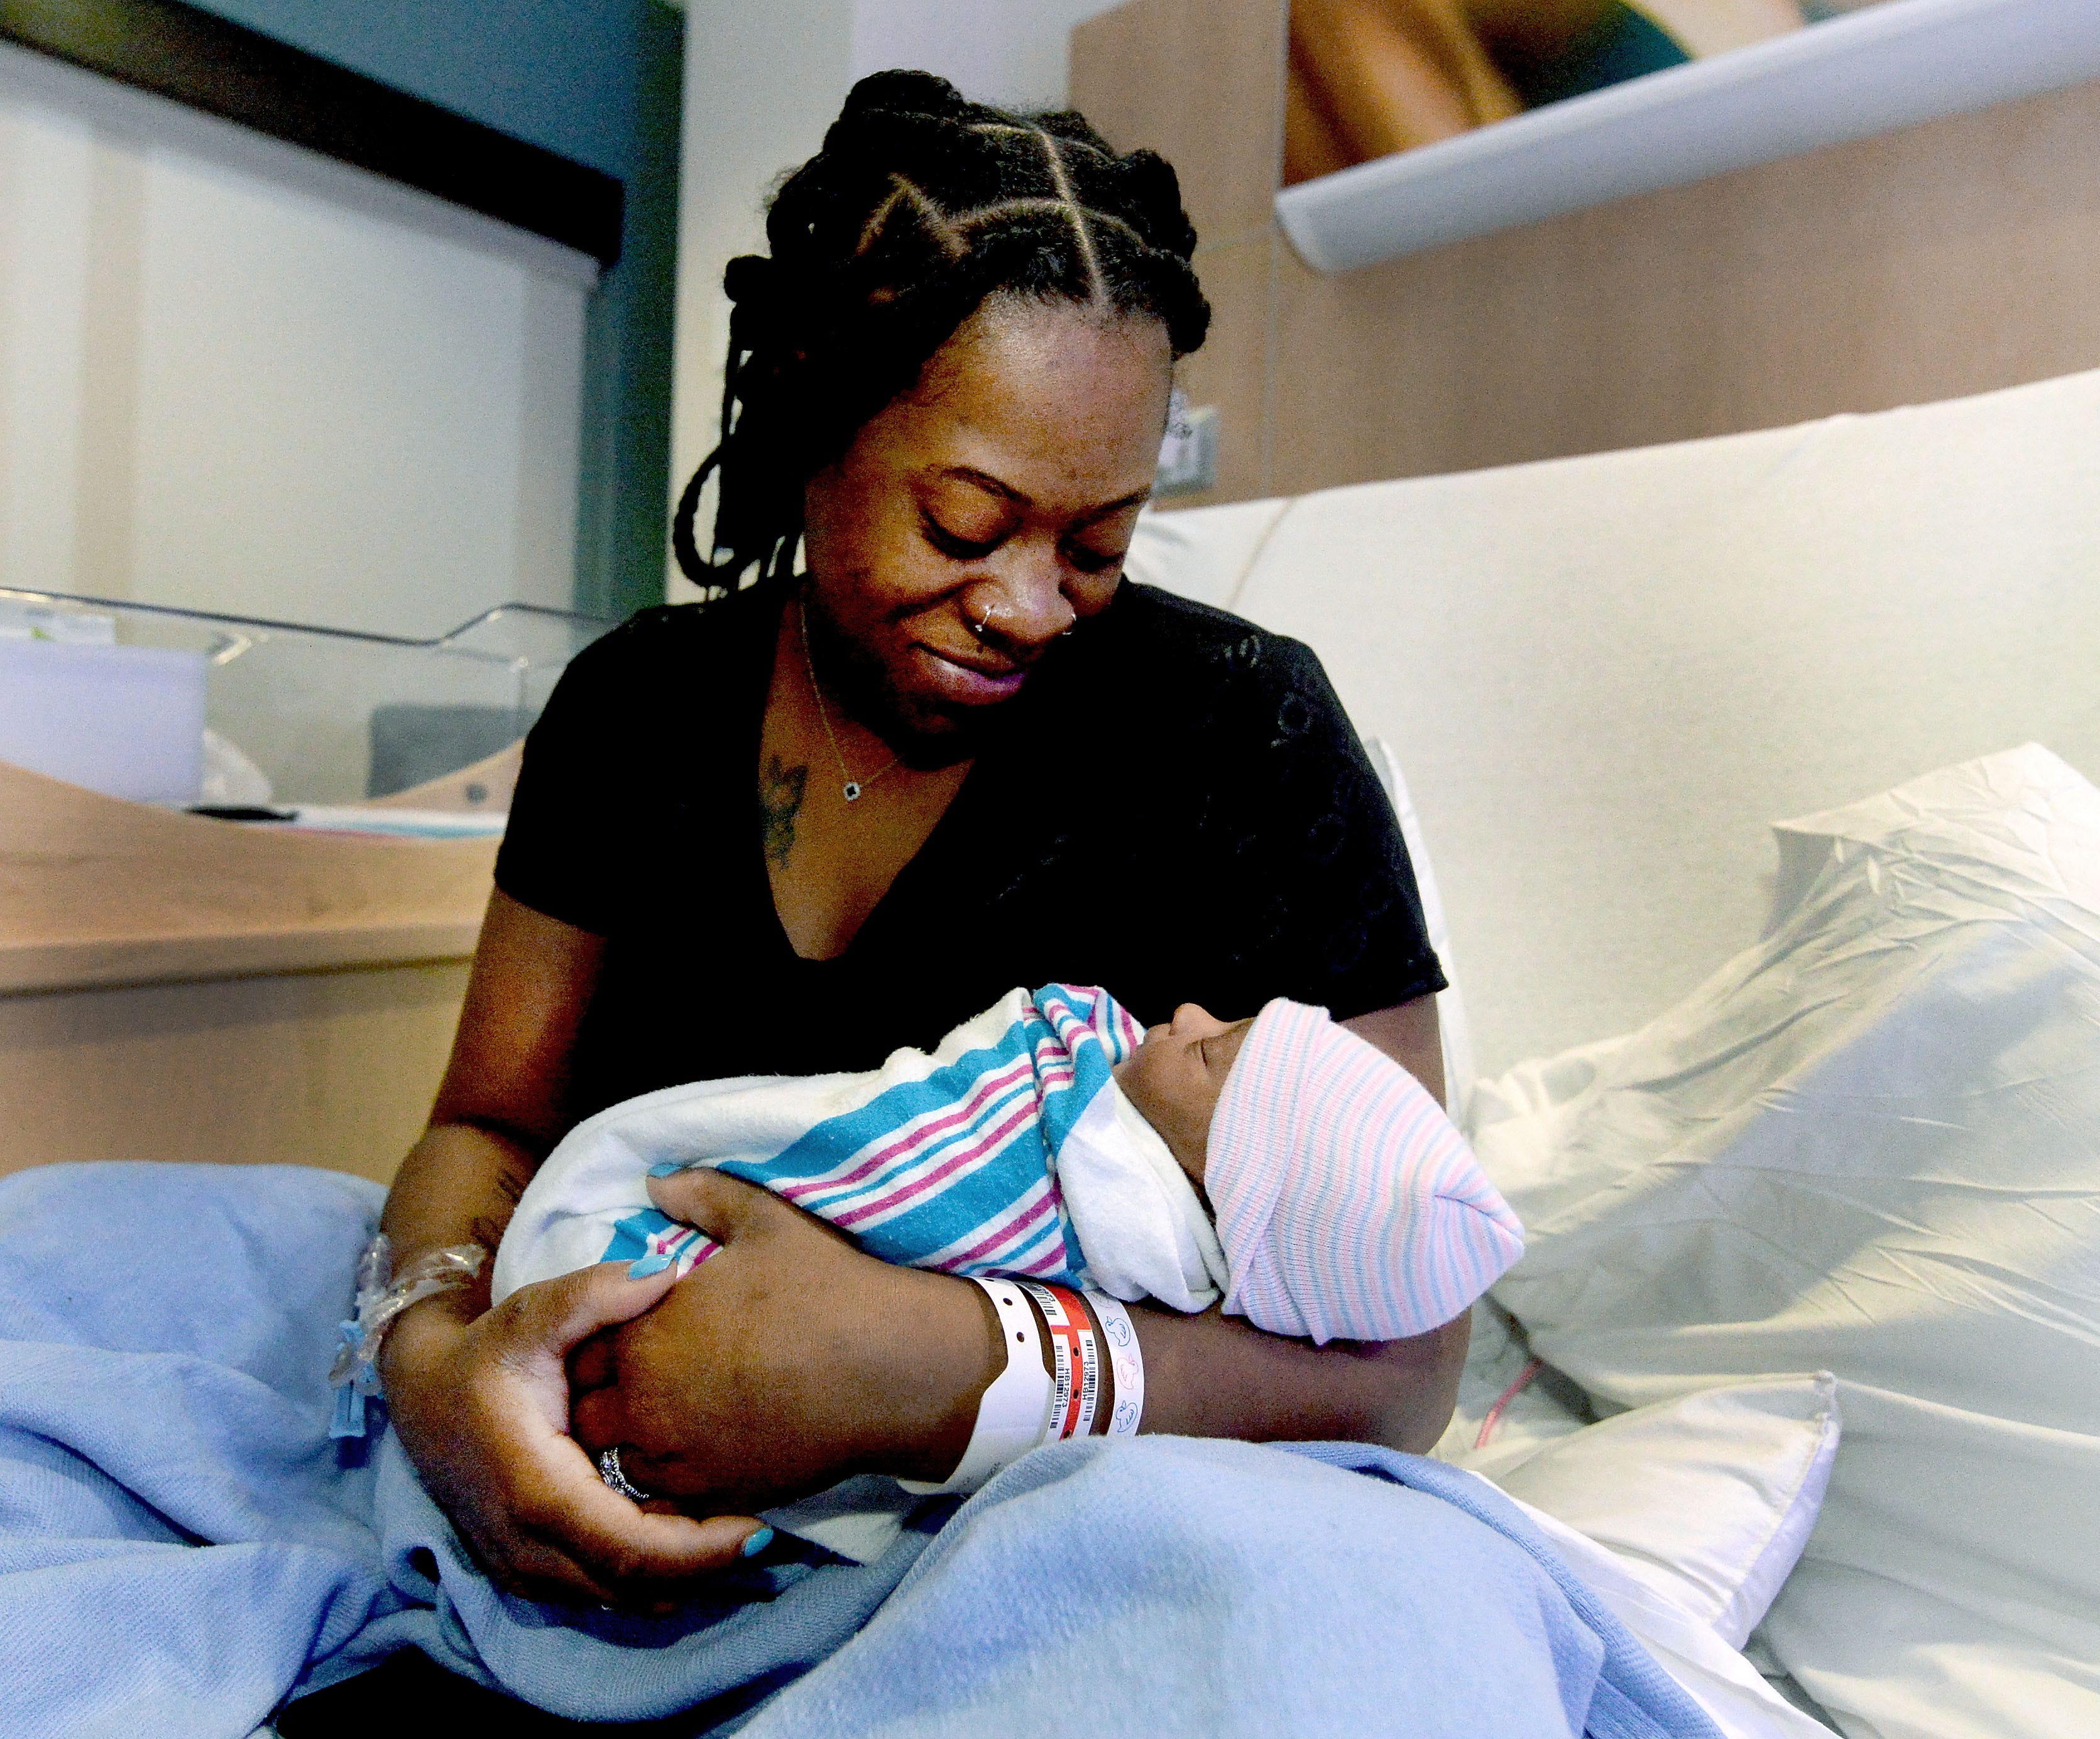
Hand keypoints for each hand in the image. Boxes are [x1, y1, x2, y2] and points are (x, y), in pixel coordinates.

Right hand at [380, 1260, 767, 1608]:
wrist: (420, 1393)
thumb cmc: (485, 1352)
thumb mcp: (531, 1312)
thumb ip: (595, 1293)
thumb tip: (667, 1272)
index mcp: (534, 1491)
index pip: (628, 1548)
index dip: (698, 1550)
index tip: (760, 1528)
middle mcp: (525, 1546)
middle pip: (631, 1587)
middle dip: (704, 1570)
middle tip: (765, 1533)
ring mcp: (521, 1569)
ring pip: (617, 1599)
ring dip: (679, 1578)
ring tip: (736, 1535)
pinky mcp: (526, 1572)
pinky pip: (599, 1591)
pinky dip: (648, 1576)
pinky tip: (687, 1539)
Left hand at [570, 1169, 1001, 1511]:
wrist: (888, 1368)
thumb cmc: (824, 1288)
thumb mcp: (762, 1221)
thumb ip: (699, 1196)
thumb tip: (655, 1181)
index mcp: (644, 1334)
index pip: (581, 1347)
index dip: (604, 1338)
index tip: (637, 1331)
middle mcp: (646, 1402)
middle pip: (588, 1412)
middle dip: (606, 1395)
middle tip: (649, 1378)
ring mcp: (679, 1457)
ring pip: (619, 1461)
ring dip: (633, 1441)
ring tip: (671, 1418)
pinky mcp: (716, 1495)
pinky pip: (663, 1500)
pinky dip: (671, 1477)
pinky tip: (703, 1449)